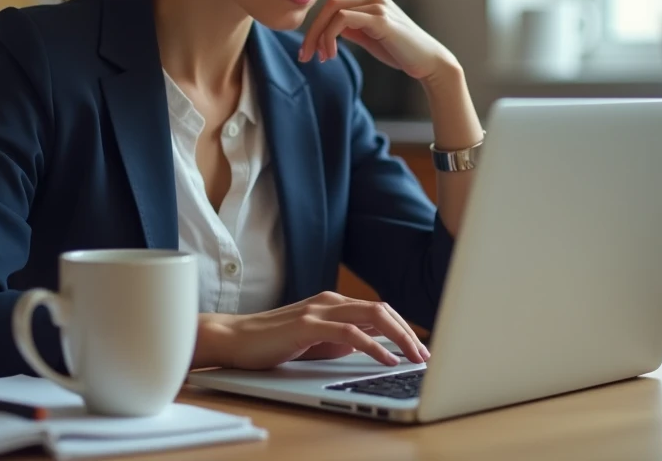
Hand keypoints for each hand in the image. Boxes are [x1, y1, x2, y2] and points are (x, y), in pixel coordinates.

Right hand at [195, 292, 429, 370]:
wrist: (234, 340)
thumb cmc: (272, 343)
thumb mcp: (315, 342)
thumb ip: (340, 340)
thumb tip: (370, 348)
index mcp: (332, 303)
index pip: (378, 310)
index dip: (404, 329)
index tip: (420, 349)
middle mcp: (329, 301)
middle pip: (382, 309)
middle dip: (409, 333)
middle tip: (427, 356)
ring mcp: (318, 310)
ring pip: (372, 316)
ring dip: (400, 338)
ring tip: (415, 359)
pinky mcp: (307, 325)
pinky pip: (350, 333)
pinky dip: (374, 347)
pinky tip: (387, 360)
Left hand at [299, 0, 456, 81]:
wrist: (425, 61)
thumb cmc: (397, 49)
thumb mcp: (368, 36)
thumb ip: (350, 27)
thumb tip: (331, 28)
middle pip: (329, 2)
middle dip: (312, 30)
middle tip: (305, 54)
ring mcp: (377, 3)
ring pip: (333, 10)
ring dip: (319, 36)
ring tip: (321, 57)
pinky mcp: (379, 18)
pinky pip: (343, 19)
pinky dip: (330, 37)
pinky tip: (332, 53)